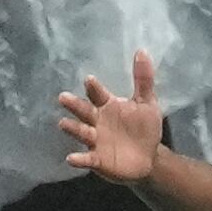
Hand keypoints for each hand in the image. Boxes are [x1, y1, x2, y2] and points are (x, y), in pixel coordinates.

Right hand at [58, 49, 163, 183]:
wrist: (148, 158)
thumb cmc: (144, 128)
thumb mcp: (147, 104)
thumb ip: (143, 80)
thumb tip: (142, 51)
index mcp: (107, 105)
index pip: (98, 94)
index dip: (94, 88)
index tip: (89, 80)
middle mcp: (97, 120)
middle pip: (83, 110)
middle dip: (74, 105)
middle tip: (63, 97)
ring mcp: (95, 140)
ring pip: (81, 132)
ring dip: (73, 128)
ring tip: (64, 123)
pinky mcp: (97, 159)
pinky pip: (87, 159)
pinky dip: (79, 159)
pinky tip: (71, 158)